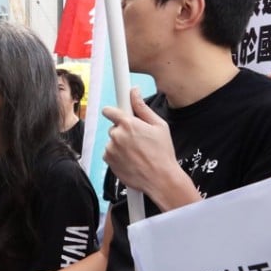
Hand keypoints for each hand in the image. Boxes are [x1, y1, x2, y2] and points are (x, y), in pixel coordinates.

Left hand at [102, 89, 197, 210]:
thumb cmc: (163, 153)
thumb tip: (134, 91)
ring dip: (121, 144)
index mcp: (128, 124)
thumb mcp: (159, 126)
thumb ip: (143, 108)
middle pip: (114, 127)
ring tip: (137, 153)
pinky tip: (131, 160)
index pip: (109, 111)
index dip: (114, 112)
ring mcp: (111, 148)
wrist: (161, 179)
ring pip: (112, 141)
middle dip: (123, 131)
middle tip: (138, 140)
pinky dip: (117, 155)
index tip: (116, 114)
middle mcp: (116, 135)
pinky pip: (110, 153)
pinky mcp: (108, 160)